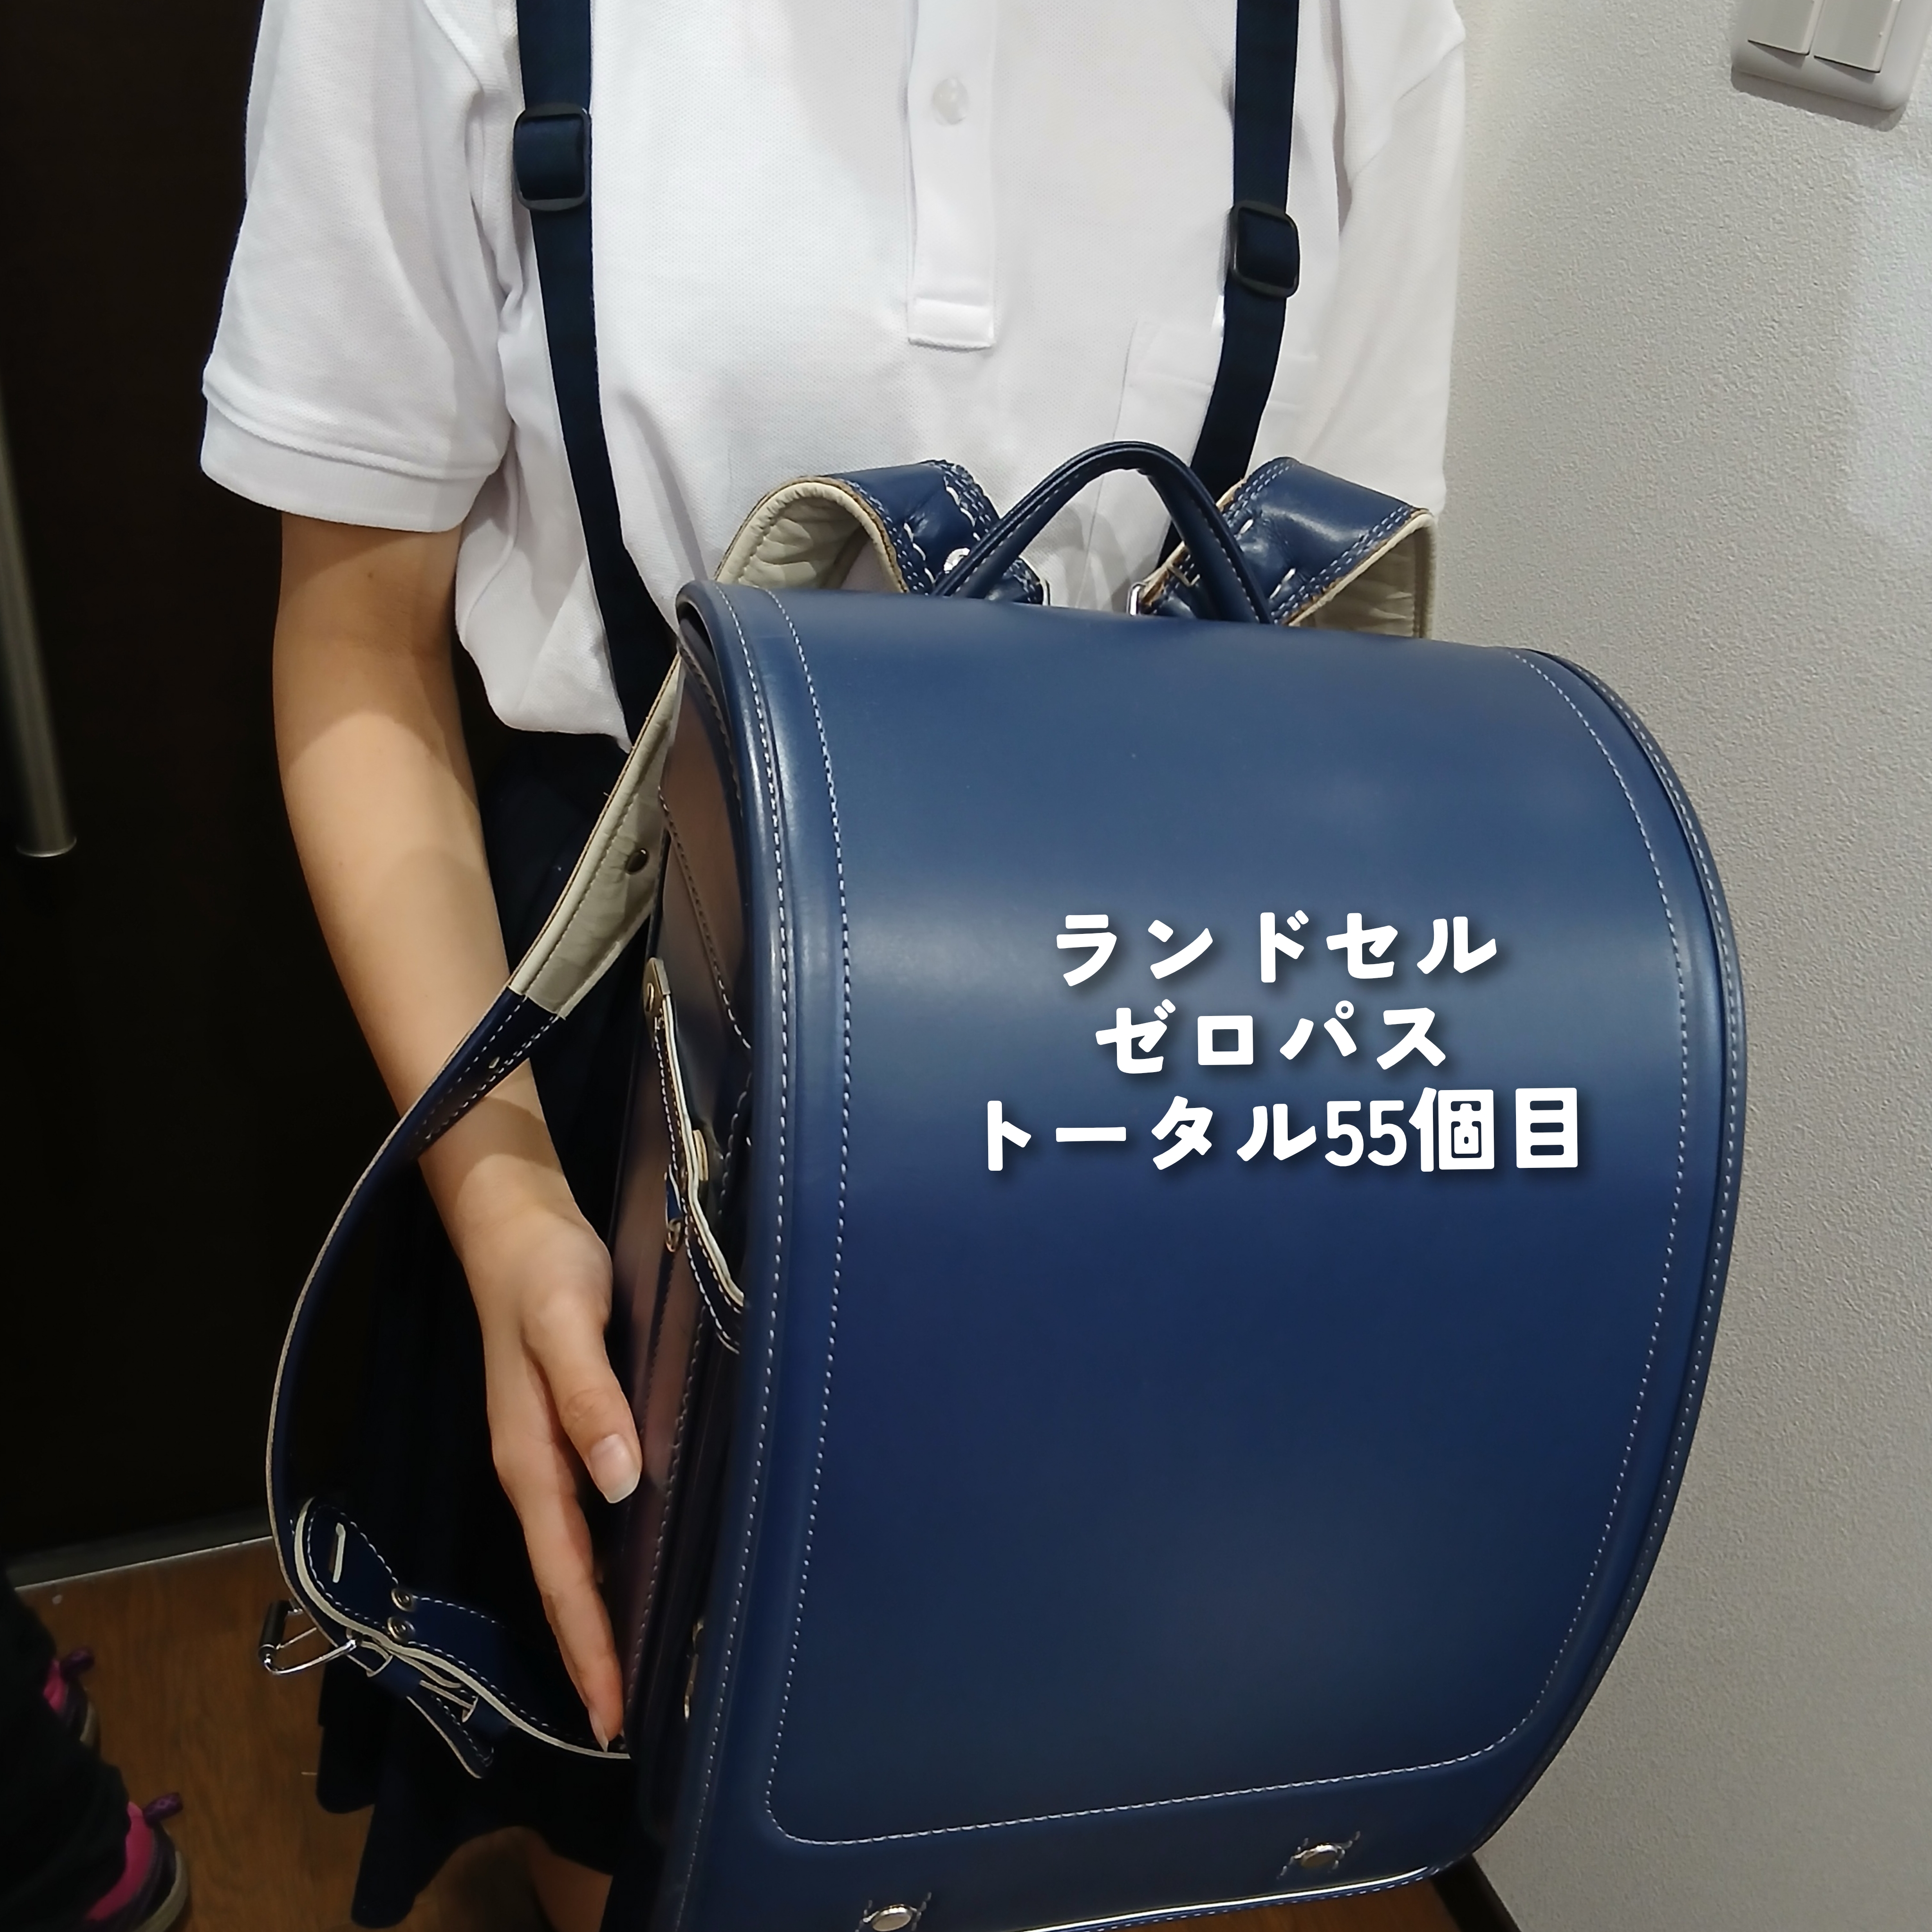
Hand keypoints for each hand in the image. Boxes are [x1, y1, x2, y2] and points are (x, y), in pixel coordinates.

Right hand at [458, 1175, 641, 1750]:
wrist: (515, 1223)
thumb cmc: (544, 1270)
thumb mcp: (567, 1325)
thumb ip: (591, 1400)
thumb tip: (623, 1483)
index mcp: (531, 1456)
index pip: (563, 1569)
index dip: (588, 1641)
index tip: (611, 1713)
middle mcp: (535, 1467)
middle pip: (562, 1577)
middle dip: (589, 1651)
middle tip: (621, 1721)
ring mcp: (545, 1453)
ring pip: (570, 1554)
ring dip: (594, 1616)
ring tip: (628, 1675)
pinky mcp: (563, 1429)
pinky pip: (579, 1518)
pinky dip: (598, 1564)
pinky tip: (627, 1576)